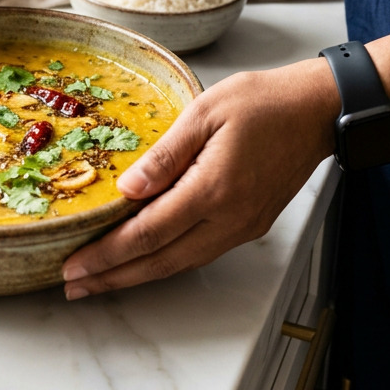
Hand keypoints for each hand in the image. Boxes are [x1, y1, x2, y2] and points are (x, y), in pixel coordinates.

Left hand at [62, 58, 339, 298]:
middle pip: (160, 261)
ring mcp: (242, 227)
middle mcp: (228, 219)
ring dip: (137, 275)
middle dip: (113, 277)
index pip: (147, 234)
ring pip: (180, 263)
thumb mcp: (205, 112)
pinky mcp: (250, 226)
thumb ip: (165, 154)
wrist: (316, 111)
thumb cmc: (263, 102)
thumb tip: (127, 188)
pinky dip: (166, 261)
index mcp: (213, 189)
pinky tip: (145, 259)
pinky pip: (200, 252)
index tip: (73, 267)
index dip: (106, 255)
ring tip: (100, 280)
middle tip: (73, 287)